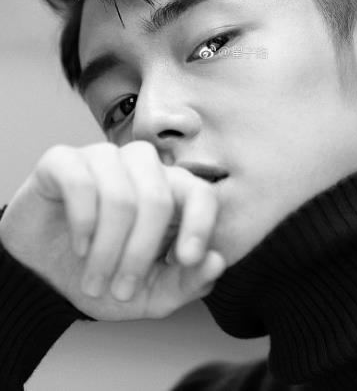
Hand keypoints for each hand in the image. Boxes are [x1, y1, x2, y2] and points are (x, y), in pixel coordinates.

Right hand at [0, 141, 224, 319]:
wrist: (42, 276)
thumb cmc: (103, 277)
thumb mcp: (149, 295)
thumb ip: (187, 283)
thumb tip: (217, 261)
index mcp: (170, 192)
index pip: (201, 192)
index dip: (200, 223)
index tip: (186, 259)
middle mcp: (141, 167)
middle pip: (158, 199)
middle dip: (139, 255)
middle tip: (120, 292)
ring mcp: (103, 159)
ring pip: (121, 195)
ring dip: (108, 249)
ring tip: (95, 280)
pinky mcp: (63, 160)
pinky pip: (81, 182)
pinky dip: (83, 222)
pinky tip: (79, 246)